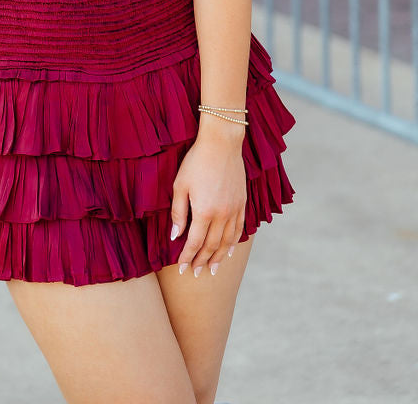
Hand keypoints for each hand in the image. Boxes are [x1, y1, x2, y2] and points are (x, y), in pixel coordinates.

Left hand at [169, 129, 246, 277]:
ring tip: (212, 269)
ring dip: (219, 257)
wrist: (221, 143)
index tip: (182, 268)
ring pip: (227, 241)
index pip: (195, 242)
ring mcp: (234, 210)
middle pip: (212, 245)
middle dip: (202, 261)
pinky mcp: (242, 203)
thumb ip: (178, 212)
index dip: (188, 257)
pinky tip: (228, 250)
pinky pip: (239, 229)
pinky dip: (233, 243)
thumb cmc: (196, 161)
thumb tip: (176, 236)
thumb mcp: (180, 185)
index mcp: (204, 211)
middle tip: (196, 273)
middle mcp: (222, 215)